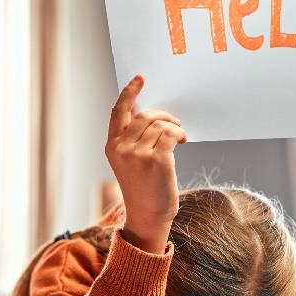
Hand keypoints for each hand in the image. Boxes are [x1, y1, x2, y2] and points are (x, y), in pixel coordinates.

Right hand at [105, 75, 186, 253]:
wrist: (147, 217)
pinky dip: (180, 134)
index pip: (118, 112)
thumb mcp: (130, 163)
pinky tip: (182, 141)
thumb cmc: (143, 190)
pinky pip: (172, 134)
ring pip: (161, 124)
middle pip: (146, 115)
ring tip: (179, 139)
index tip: (140, 78)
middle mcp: (122, 148)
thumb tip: (157, 118)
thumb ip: (135, 139)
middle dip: (164, 115)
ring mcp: (138, 154)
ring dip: (175, 127)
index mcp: (112, 146)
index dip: (129, 93)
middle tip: (175, 124)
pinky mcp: (157, 160)